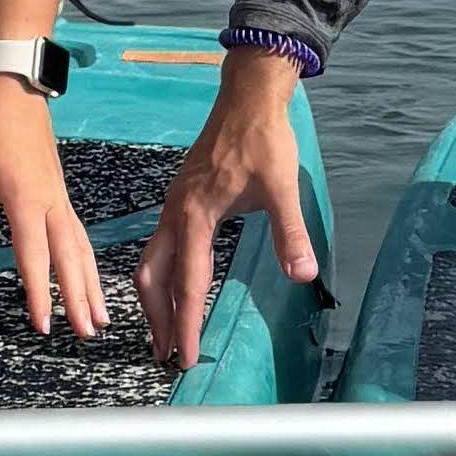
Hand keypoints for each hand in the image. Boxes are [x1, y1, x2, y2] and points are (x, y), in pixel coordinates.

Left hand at [0, 73, 109, 344]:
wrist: (14, 87)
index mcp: (24, 198)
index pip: (33, 255)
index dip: (39, 293)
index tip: (44, 324)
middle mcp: (50, 201)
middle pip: (69, 257)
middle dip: (79, 297)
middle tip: (88, 333)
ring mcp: (60, 196)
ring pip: (81, 247)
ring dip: (91, 284)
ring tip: (100, 319)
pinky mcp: (60, 192)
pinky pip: (79, 234)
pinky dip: (87, 261)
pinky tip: (90, 279)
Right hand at [143, 56, 321, 373]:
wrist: (248, 98)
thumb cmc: (264, 139)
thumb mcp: (283, 188)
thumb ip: (290, 234)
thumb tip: (303, 274)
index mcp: (195, 216)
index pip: (188, 283)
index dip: (186, 324)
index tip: (185, 358)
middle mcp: (176, 213)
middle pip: (153, 278)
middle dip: (158, 319)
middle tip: (166, 355)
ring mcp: (174, 205)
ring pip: (152, 262)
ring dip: (156, 299)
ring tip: (165, 331)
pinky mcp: (181, 199)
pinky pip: (160, 246)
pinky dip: (162, 276)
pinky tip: (176, 286)